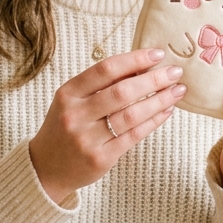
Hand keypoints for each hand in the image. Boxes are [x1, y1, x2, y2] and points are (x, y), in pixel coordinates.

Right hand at [29, 48, 185, 203]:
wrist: (45, 168)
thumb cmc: (64, 127)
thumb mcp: (73, 100)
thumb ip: (101, 85)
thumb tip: (142, 66)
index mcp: (68, 93)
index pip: (105, 69)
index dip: (134, 60)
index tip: (158, 54)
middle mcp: (76, 115)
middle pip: (122, 92)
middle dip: (153, 79)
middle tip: (176, 72)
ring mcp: (87, 139)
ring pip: (131, 115)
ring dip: (159, 100)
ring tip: (177, 91)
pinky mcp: (100, 159)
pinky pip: (133, 136)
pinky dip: (153, 121)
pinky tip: (166, 111)